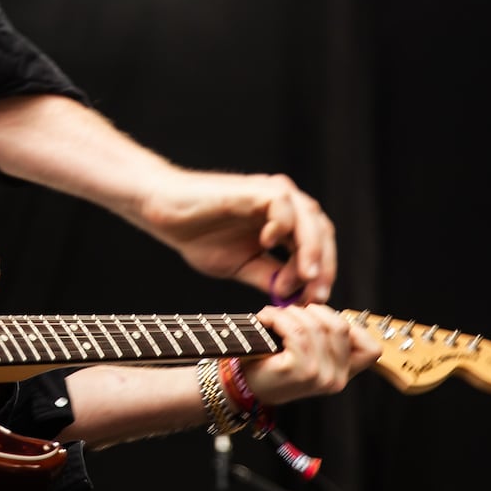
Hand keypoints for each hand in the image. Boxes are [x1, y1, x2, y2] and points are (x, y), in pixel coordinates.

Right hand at [139, 170, 336, 304]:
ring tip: (304, 277)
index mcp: (283, 223)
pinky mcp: (255, 189)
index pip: (319, 246)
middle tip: (316, 294)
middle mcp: (284, 206)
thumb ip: (270, 277)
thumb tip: (296, 298)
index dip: (322, 274)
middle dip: (324, 265)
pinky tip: (267, 243)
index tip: (315, 301)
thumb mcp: (242, 265)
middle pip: (322, 232)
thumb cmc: (199, 235)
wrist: (167, 214)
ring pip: (310, 217)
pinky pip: (282, 203)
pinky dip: (282, 225)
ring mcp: (271, 194)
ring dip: (311, 249)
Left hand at [240, 304, 381, 405]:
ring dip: (290, 313)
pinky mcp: (300, 370)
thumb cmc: (271, 363)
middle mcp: (336, 379)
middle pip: (339, 326)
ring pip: (316, 326)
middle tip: (290, 315)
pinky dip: (278, 318)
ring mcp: (319, 376)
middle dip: (312, 312)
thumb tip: (328, 312)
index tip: (323, 320)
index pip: (371, 349)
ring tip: (274, 318)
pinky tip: (265, 320)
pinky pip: (297, 331)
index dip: (351, 327)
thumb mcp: (308, 354)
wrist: (240, 387)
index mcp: (342, 375)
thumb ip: (326, 338)